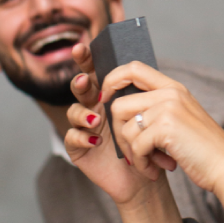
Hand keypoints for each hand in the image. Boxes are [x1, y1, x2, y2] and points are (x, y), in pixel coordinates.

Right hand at [64, 43, 173, 204]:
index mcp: (112, 95)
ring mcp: (85, 128)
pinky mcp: (79, 149)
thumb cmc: (152, 143)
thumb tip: (141, 65)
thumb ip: (143, 92)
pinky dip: (81, 136)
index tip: (85, 46)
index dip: (88, 58)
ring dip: (82, 112)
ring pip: (73, 111)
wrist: (150, 176)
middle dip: (80, 80)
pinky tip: (94, 139)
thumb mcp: (152, 114)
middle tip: (85, 80)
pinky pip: (71, 137)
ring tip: (95, 117)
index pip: (98, 72)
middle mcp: (95, 107)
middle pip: (81, 87)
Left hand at [101, 60, 223, 215]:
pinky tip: (155, 170)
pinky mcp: (166, 127)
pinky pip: (135, 146)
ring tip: (148, 163)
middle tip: (133, 152)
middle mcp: (170, 93)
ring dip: (131, 152)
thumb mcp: (182, 118)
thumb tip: (120, 107)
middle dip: (118, 132)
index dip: (112, 80)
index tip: (106, 100)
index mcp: (173, 88)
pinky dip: (141, 163)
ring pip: (124, 127)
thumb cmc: (203, 148)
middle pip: (119, 103)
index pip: (133, 68)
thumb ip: (159, 107)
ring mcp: (168, 108)